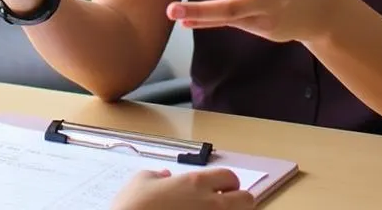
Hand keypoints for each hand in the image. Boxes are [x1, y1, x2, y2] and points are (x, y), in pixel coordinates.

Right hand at [110, 167, 253, 208]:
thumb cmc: (134, 206)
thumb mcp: (141, 181)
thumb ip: (156, 175)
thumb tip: (164, 177)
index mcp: (196, 183)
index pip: (231, 177)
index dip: (227, 183)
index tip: (220, 188)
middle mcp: (210, 204)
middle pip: (247, 200)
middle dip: (239, 201)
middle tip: (224, 205)